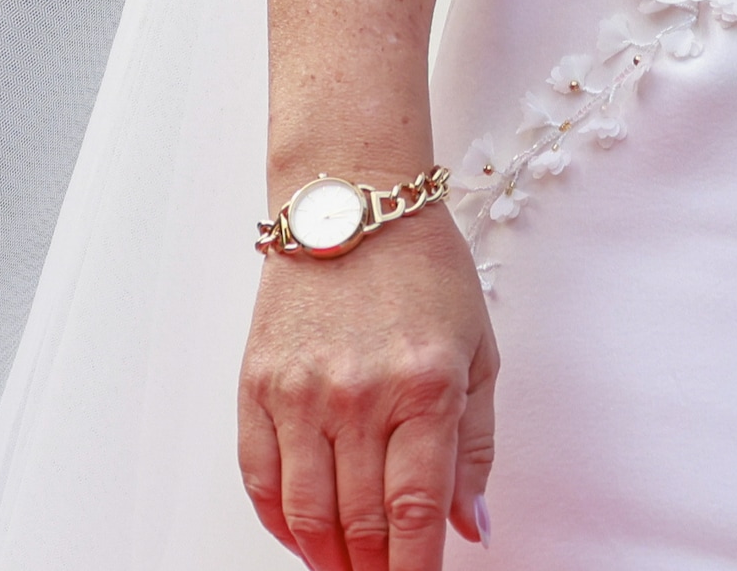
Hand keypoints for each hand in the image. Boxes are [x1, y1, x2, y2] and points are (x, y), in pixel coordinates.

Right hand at [238, 209, 498, 570]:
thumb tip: (473, 527)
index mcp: (425, 388)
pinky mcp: (256, 386)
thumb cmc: (425, 272)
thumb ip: (477, 447)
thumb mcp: (479, 352)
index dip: (417, 566)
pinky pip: (259, 478)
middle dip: (375, 568)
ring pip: (306, 513)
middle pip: (360, 522)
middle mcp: (359, 396)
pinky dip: (278, 521)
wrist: (353, 203)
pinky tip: (301, 538)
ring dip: (327, 557)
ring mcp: (300, 393)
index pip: (417, 510)